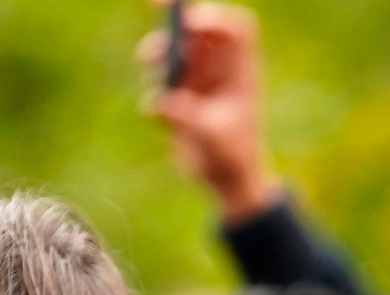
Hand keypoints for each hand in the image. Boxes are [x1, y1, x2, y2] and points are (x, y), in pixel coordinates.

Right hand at [138, 1, 278, 222]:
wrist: (227, 182)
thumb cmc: (233, 159)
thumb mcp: (213, 139)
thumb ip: (187, 118)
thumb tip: (158, 101)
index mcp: (240, 73)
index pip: (237, 31)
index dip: (215, 17)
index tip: (192, 21)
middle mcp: (220, 71)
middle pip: (199, 29)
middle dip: (176, 18)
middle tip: (153, 5)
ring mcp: (199, 81)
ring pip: (175, 50)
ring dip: (159, 51)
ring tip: (149, 63)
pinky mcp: (180, 95)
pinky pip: (161, 78)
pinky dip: (154, 86)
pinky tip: (156, 116)